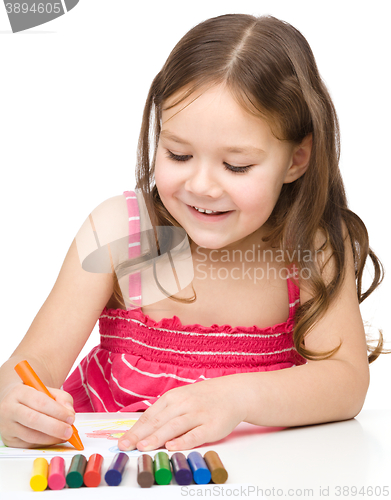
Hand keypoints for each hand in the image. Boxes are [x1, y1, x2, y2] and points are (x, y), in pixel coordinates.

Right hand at [0, 383, 75, 447]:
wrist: (12, 402)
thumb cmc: (33, 396)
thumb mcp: (47, 390)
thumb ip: (62, 398)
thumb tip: (70, 414)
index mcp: (19, 392)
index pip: (40, 402)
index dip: (58, 411)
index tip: (71, 418)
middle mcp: (9, 408)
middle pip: (34, 420)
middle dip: (55, 427)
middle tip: (69, 431)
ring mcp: (7, 426)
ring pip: (30, 435)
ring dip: (51, 438)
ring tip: (64, 436)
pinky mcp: (8, 440)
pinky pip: (28, 444)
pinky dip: (44, 443)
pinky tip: (53, 439)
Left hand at [118, 375, 247, 451]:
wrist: (232, 393)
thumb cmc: (204, 398)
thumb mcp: (182, 398)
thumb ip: (165, 412)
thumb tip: (142, 429)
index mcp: (173, 397)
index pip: (150, 415)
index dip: (136, 429)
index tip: (123, 441)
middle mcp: (183, 404)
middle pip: (158, 421)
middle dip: (140, 435)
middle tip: (126, 446)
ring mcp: (197, 414)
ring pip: (174, 427)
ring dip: (157, 437)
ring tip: (143, 447)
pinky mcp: (211, 426)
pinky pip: (195, 434)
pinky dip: (182, 440)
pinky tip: (171, 446)